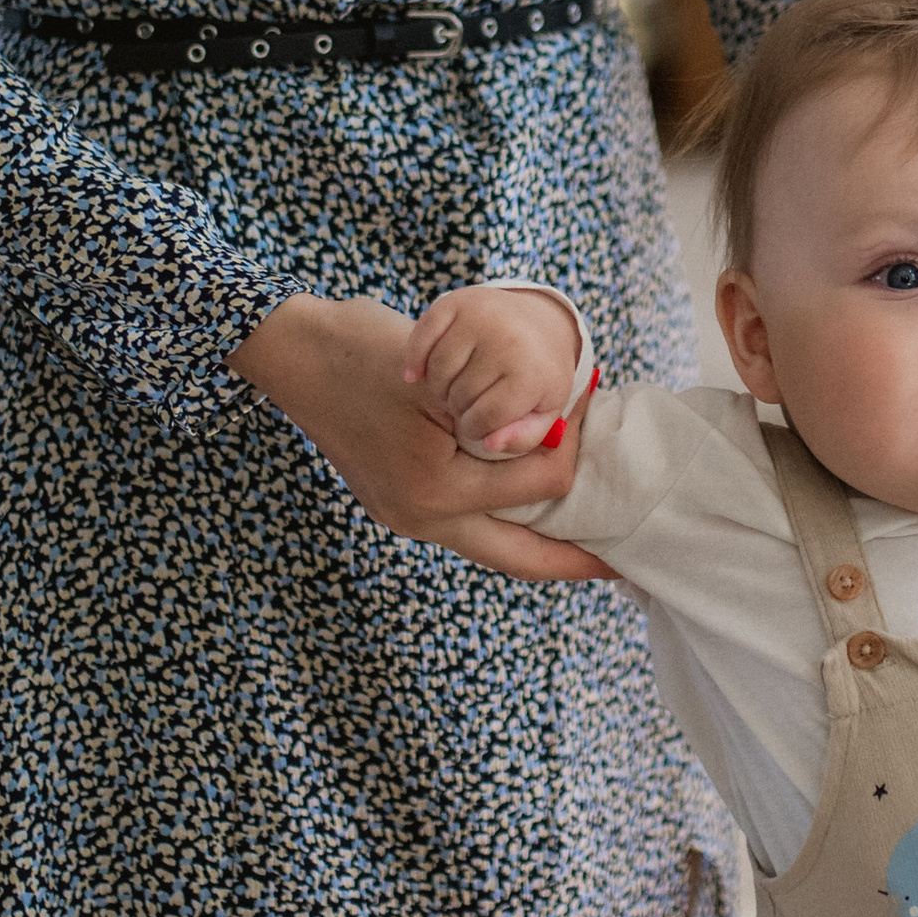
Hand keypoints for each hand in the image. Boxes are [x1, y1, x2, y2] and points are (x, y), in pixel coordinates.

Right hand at [227, 294, 608, 581]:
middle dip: (572, 563)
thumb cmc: (366, 354)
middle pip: (516, 559)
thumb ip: (503, 421)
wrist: (294, 351)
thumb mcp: (444, 381)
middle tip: (623, 565)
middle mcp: (419, 518)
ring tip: (585, 537)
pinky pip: (465, 523)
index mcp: (435, 493)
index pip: (537, 487)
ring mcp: (404, 514)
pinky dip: (504, 518)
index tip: (596, 415)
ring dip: (537, 542)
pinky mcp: (397, 500)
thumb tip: (562, 442)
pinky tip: (531, 505)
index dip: (573, 450)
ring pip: (490, 546)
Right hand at [406, 285, 585, 455]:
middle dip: (459, 408)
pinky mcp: (456, 301)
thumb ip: (522, 438)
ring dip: (439, 388)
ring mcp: (480, 317)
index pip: (483, 420)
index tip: (480, 424)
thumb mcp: (543, 412)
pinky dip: (414, 361)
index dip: (476, 429)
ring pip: (437, 373)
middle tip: (470, 401)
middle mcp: (507, 340)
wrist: (542, 321)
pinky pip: (420, 340)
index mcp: (532, 372)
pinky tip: (416, 375)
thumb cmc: (538, 376)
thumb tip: (490, 444)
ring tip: (455, 387)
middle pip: (459, 397)